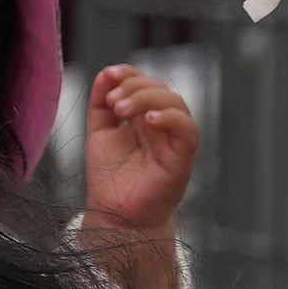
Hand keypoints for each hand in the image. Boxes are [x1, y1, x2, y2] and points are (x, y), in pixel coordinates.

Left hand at [82, 64, 200, 288]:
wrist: (116, 215)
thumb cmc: (109, 177)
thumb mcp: (99, 133)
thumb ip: (100, 103)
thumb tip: (106, 72)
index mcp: (143, 117)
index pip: (144, 83)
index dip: (130, 74)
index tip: (109, 76)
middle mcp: (162, 125)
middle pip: (160, 89)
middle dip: (135, 87)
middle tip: (113, 103)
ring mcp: (174, 140)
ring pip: (176, 103)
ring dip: (148, 98)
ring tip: (122, 109)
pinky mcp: (183, 157)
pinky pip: (188, 130)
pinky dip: (170, 118)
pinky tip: (148, 119)